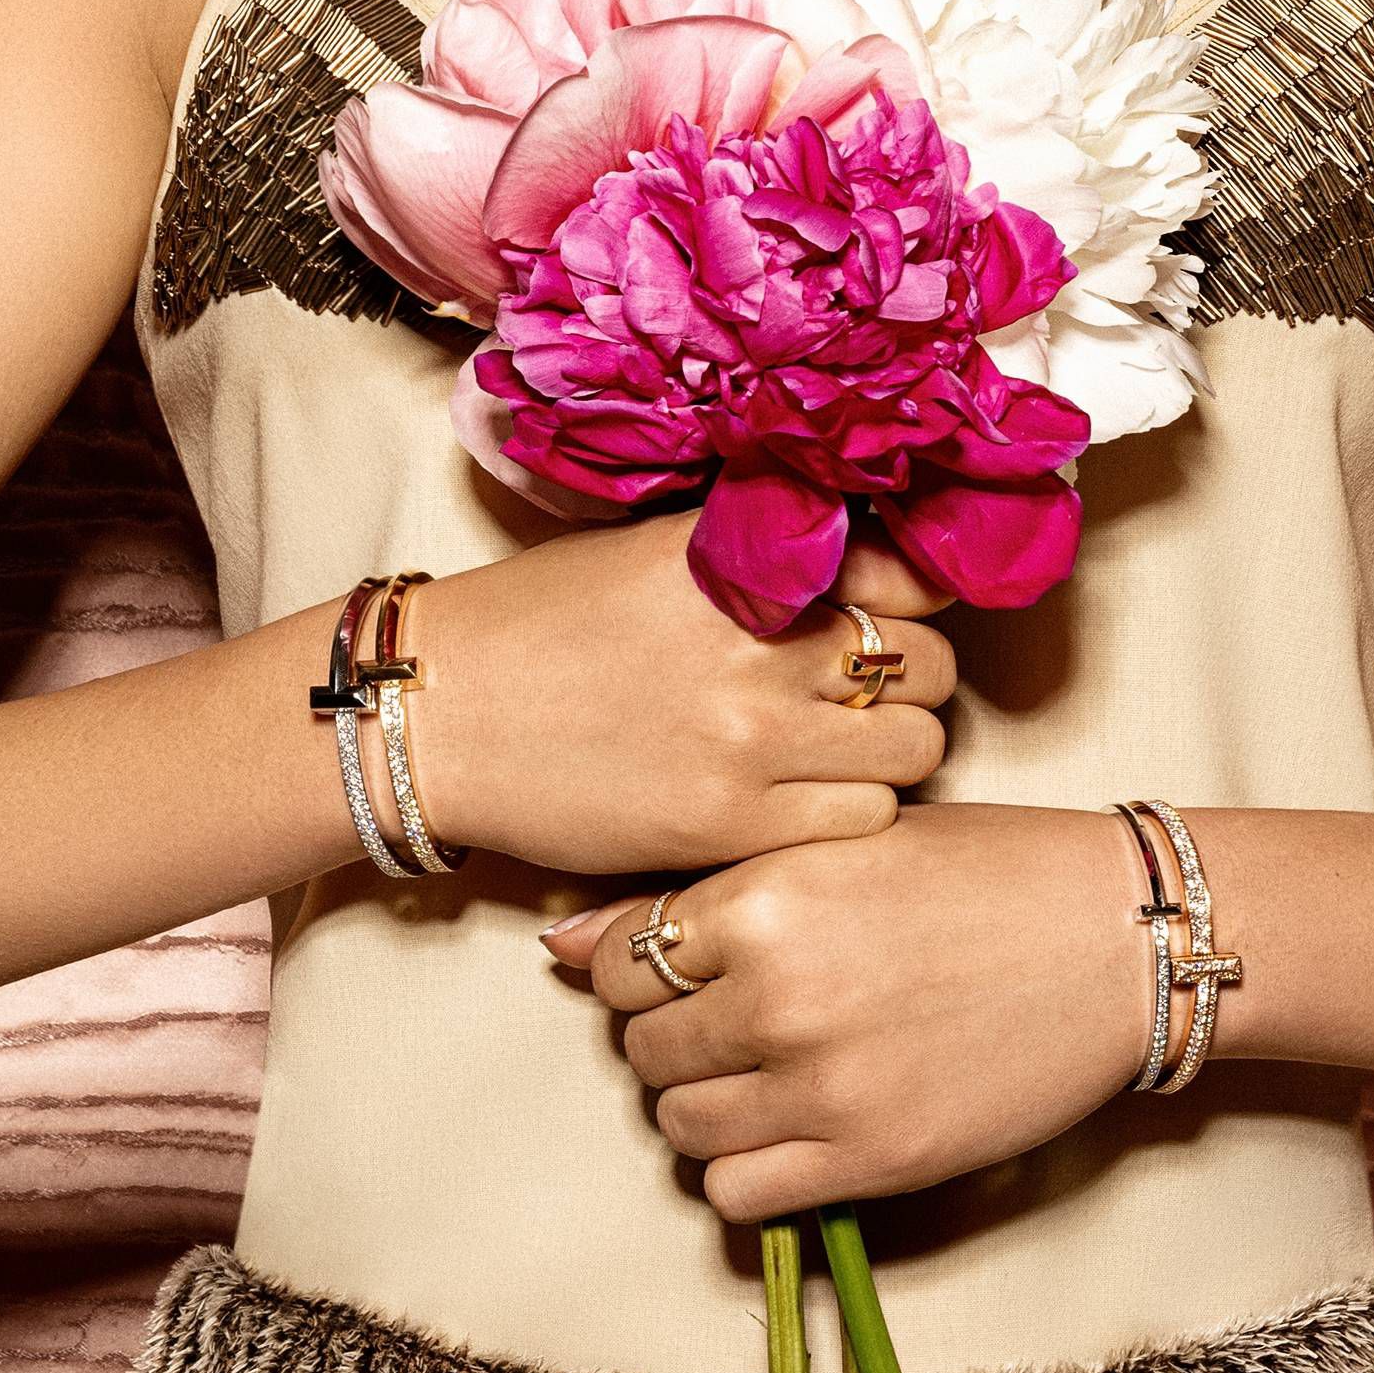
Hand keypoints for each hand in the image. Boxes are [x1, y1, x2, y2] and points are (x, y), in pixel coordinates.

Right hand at [397, 508, 957, 882]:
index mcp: (748, 562)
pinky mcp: (732, 823)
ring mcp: (754, 740)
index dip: (921, 596)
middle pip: (927, 666)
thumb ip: (766, 549)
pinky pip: (864, 820)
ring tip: (838, 748)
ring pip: (914, 749)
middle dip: (908, 677)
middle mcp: (763, 645)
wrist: (445, 713)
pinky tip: (807, 796)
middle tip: (863, 689)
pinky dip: (853, 811)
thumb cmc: (544, 622)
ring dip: (890, 749)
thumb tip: (873, 554)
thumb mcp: (662, 549)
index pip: (912, 573)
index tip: (902, 610)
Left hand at [543, 800, 1156, 1222]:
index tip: (691, 967)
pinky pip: (736, 1194)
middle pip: (643, 1049)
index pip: (619, 964)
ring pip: (679, 1127)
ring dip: (707, 1104)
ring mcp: (823, 1087)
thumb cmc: (984, 873)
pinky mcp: (870, 1161)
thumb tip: (563, 945)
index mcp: (766, 898)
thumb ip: (700, 893)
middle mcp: (780, 995)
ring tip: (771, 1068)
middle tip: (738, 1017)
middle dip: (675, 1036)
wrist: (1117, 940)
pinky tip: (795, 1124)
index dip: (643, 968)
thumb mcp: (839, 845)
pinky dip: (748, 1167)